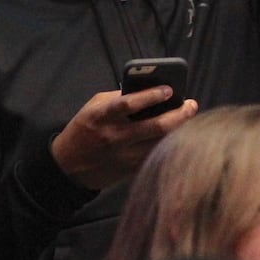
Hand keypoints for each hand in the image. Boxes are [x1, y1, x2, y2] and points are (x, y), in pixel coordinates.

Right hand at [51, 87, 198, 190]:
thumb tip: (148, 92)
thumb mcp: (93, 107)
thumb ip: (117, 99)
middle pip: (155, 127)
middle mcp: (115, 137)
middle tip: (190, 104)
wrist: (68, 166)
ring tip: (188, 116)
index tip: (169, 90)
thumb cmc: (84, 129)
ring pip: (161, 143)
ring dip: (179, 129)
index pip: (128, 105)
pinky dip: (169, 143)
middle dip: (178, 115)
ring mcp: (124, 156)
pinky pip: (156, 155)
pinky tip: (177, 133)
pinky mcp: (130, 169)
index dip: (151, 96)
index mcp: (102, 117)